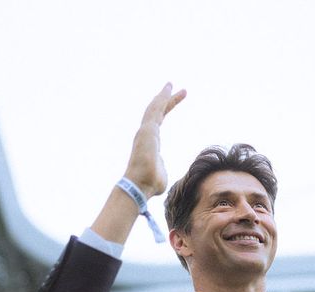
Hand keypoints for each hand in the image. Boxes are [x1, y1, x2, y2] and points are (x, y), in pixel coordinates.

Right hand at [125, 82, 186, 197]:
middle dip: (165, 100)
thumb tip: (161, 168)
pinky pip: (155, 110)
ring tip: (171, 85)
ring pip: (154, 109)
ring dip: (163, 96)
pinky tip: (167, 90)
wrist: (141, 185)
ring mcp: (146, 132)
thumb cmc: (150, 184)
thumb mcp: (161, 174)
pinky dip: (161, 100)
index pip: (158, 122)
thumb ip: (162, 167)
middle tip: (174, 88)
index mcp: (150, 143)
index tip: (172, 102)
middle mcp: (146, 135)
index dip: (165, 110)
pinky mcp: (148, 130)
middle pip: (156, 112)